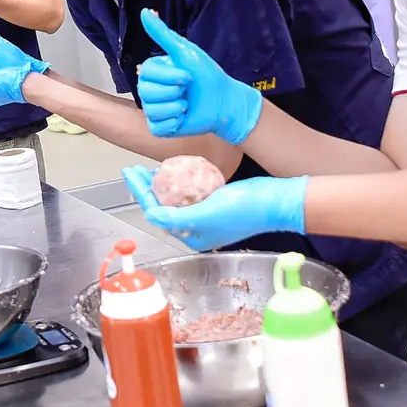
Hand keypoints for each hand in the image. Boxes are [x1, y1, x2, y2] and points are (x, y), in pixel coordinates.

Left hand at [121, 166, 306, 251]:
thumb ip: (176, 217)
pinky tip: (171, 170)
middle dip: (144, 188)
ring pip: (173, 200)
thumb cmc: (246, 209)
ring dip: (157, 185)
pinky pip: (188, 194)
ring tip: (144, 170)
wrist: (275, 201)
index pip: (157, 212)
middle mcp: (196, 230)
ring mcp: (205, 217)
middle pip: (162, 206)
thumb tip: (150, 214)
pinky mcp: (214, 205)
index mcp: (192, 237)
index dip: (141, 192)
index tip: (131, 174)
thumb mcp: (206, 213)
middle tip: (131, 169)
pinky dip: (176, 182)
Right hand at [134, 9, 261, 143]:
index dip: (169, 76)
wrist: (224, 102)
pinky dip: (174, 123)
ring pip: (152, 110)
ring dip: (176, 108)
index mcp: (154, 72)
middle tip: (188, 91)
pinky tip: (184, 118)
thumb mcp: (185, 51)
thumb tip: (145, 11)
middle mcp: (150, 90)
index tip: (187, 76)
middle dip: (173, 92)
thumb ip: (163, 34)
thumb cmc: (207, 75)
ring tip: (187, 104)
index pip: (145, 73)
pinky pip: (157, 128)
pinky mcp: (161, 128)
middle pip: (146, 92)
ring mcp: (154, 110)